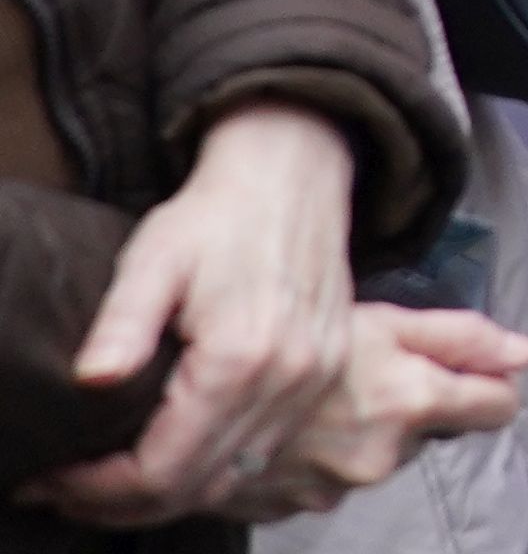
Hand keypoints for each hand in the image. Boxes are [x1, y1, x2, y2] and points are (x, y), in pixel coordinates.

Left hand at [32, 102, 357, 522]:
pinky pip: (263, 453)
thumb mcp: (153, 259)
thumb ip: (123, 322)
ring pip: (234, 477)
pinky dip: (212, 471)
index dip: (98, 489)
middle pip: (198, 485)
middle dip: (124, 502)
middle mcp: (289, 380)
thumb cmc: (215, 217)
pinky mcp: (325, 375)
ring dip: (169, 494)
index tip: (53, 481)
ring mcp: (314, 381)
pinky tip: (172, 458)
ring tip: (109, 483)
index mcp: (243, 357)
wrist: (293, 175)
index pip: (163, 469)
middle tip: (68, 491)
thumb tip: (94, 379)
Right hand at [206, 307, 527, 520]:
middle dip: (406, 413)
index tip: (486, 384)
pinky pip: (319, 483)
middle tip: (364, 380)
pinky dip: (315, 461)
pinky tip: (292, 432)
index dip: (491, 393)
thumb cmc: (297, 322)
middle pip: (422, 436)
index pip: (490, 409)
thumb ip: (458, 340)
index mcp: (407, 403)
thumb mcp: (381, 321)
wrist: (191, 366)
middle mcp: (375, 457)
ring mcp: (327, 488)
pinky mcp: (282, 506)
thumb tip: (526, 353)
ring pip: (369, 461)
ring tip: (323, 404)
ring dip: (357, 438)